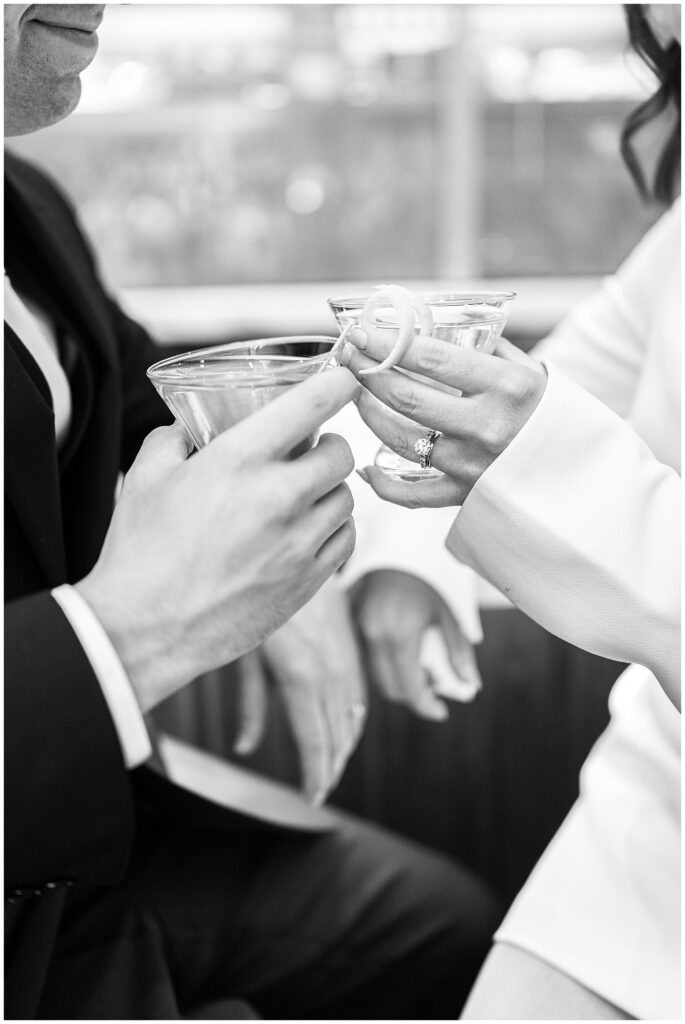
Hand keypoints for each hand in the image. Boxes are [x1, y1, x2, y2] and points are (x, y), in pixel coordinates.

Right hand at [76, 367, 359, 711]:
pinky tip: (312, 530)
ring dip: (331, 490)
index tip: (344, 379)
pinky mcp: (307, 583)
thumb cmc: (140, 552)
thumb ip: (175, 439)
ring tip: (307, 494)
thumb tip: (192, 428)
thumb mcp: (146, 476)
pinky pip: (344, 540)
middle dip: (331, 446)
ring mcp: (298, 544)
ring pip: (347, 499)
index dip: (336, 384)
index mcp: (238, 461)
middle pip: (341, 454)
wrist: (145, 631)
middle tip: (314, 450)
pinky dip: (335, 528)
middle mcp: (278, 498)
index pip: (310, 405)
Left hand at [234, 577, 367, 803]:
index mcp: (302, 678)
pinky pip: (360, 694)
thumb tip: (244, 747)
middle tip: (318, 793)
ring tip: (330, 770)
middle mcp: (330, 672)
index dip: (316, 776)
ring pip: (352, 717)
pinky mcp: (351, 649)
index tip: (313, 799)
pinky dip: (354, 720)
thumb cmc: (259, 604)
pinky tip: (346, 731)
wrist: (293, 556)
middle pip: (337, 735)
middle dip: (329, 768)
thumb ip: (248, 704)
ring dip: (343, 747)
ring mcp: (345, 659)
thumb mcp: (245, 655)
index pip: (316, 741)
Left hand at [342, 336, 545, 507]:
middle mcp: (487, 426)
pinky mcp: (466, 496)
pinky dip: (382, 484)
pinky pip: (411, 496)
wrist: (583, 470)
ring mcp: (474, 465)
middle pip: (406, 397)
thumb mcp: (528, 370)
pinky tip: (365, 467)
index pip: (430, 358)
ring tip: (358, 396)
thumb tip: (429, 327)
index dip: (387, 342)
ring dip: (369, 415)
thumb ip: (483, 349)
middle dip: (367, 372)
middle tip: (347, 357)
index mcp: (506, 386)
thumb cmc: (548, 412)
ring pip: (400, 440)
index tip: (361, 332)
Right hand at [350, 570, 480, 719]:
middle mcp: (373, 634)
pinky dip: (384, 662)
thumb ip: (459, 652)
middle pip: (389, 688)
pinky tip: (401, 651)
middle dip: (413, 694)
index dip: (426, 706)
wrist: (400, 542)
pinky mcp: (351, 620)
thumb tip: (471, 686)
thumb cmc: (430, 577)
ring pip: (375, 674)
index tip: (440, 712)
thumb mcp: (450, 613)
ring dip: (397, 679)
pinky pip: (365, 655)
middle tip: (434, 685)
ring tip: (420, 665)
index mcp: (400, 635)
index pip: (409, 689)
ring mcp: (358, 627)